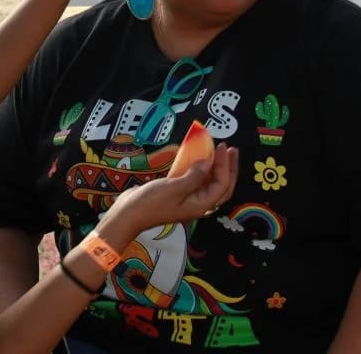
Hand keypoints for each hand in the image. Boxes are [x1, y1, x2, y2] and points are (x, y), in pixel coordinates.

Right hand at [101, 144, 239, 237]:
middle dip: (228, 167)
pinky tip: (198, 158)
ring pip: (209, 182)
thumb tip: (208, 162)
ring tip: (219, 151)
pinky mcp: (178, 193)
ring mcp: (188, 198)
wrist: (129, 213)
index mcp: (201, 205)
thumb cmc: (151, 203)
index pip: (222, 184)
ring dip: (216, 167)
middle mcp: (198, 202)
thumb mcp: (175, 188)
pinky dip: (199, 169)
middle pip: (221, 185)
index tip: (222, 147)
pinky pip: (195, 179)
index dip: (225, 165)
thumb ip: (194, 175)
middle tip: (231, 149)